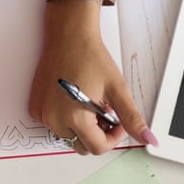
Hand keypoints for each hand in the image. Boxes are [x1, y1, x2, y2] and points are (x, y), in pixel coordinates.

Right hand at [29, 2, 156, 155]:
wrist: (69, 36)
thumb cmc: (90, 57)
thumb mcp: (117, 89)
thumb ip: (132, 118)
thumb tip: (147, 138)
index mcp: (74, 117)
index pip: (97, 147)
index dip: (113, 137)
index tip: (117, 121)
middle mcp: (54, 118)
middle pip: (82, 145)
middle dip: (97, 134)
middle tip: (104, 110)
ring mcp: (42, 114)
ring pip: (68, 136)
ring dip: (82, 127)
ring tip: (90, 103)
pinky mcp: (36, 108)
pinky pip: (55, 125)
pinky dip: (67, 119)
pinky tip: (75, 99)